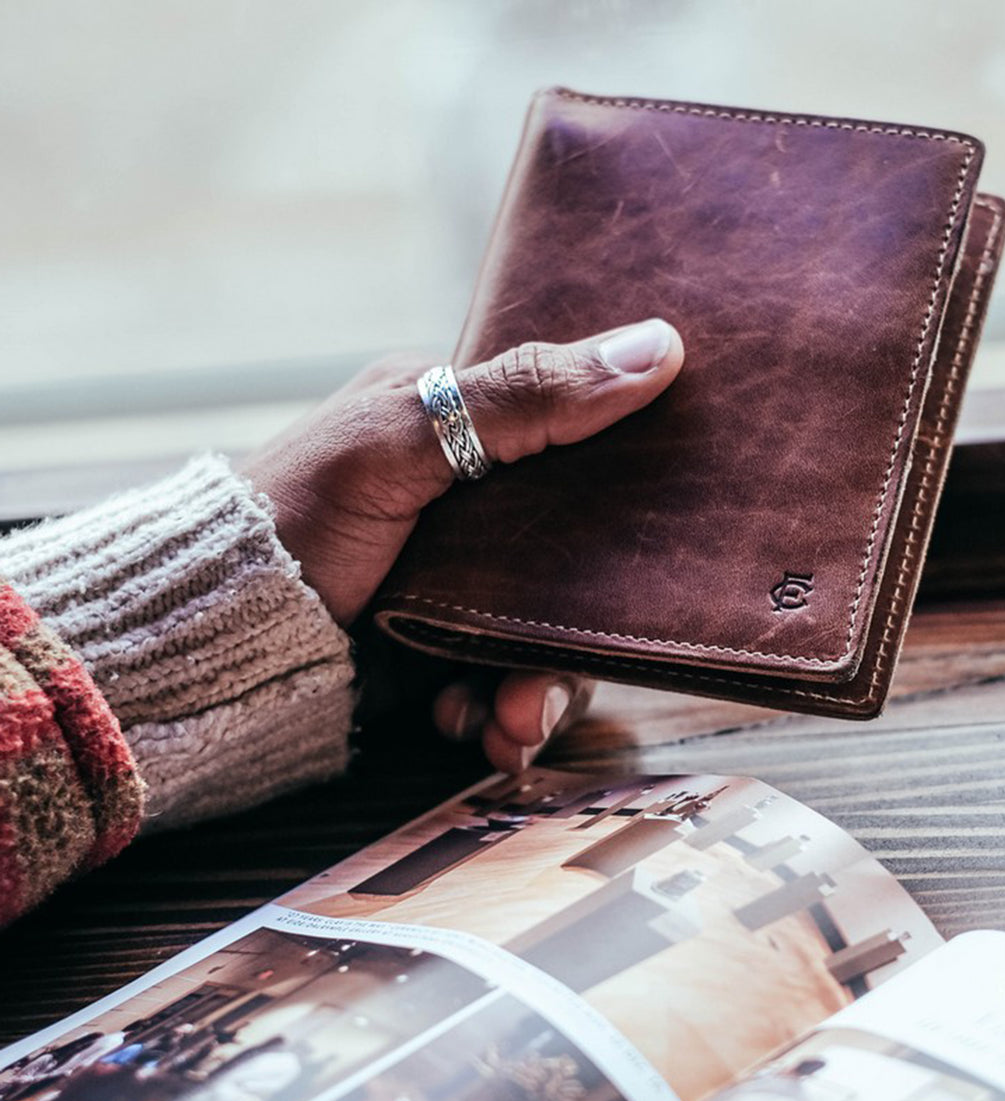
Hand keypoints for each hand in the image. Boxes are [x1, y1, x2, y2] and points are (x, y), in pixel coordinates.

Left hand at [240, 320, 683, 770]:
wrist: (214, 639)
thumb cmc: (297, 512)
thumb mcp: (407, 439)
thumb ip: (526, 397)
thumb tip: (659, 347)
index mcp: (464, 427)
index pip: (583, 448)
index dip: (630, 488)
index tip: (667, 530)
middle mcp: (477, 508)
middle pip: (584, 568)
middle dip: (574, 638)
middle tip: (549, 679)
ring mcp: (466, 587)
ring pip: (554, 643)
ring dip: (540, 694)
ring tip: (509, 726)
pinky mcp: (448, 653)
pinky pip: (510, 690)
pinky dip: (498, 720)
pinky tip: (467, 725)